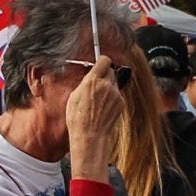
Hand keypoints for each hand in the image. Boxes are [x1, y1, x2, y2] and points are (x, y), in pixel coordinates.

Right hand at [65, 54, 125, 179]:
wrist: (90, 135)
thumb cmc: (78, 118)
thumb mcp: (74, 96)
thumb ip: (85, 82)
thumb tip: (90, 77)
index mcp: (92, 81)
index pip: (104, 60)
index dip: (102, 61)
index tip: (99, 63)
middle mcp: (106, 85)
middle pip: (111, 70)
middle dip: (104, 75)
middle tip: (97, 83)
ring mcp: (115, 94)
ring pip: (114, 82)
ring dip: (108, 86)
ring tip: (98, 99)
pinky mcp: (121, 102)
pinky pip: (117, 94)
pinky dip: (112, 97)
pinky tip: (103, 106)